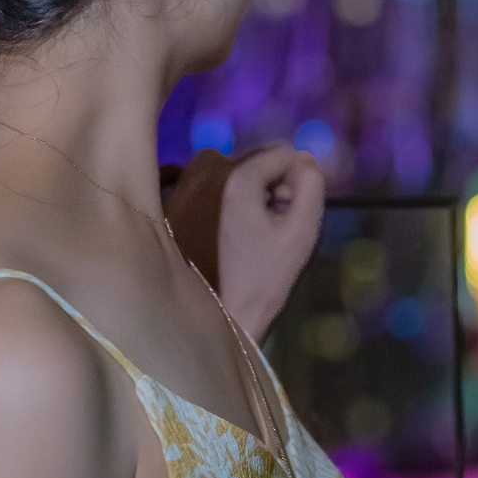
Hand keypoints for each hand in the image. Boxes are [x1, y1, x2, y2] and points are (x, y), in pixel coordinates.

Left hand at [163, 143, 325, 336]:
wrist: (212, 323)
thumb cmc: (261, 281)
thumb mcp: (301, 234)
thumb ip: (312, 187)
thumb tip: (304, 159)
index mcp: (237, 178)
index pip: (281, 154)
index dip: (294, 181)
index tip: (288, 215)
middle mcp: (202, 173)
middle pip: (251, 160)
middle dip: (267, 184)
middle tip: (268, 227)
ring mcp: (179, 189)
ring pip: (224, 171)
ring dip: (240, 190)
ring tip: (244, 231)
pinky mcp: (166, 207)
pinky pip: (198, 184)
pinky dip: (213, 196)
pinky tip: (217, 227)